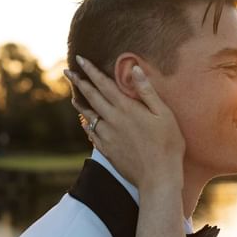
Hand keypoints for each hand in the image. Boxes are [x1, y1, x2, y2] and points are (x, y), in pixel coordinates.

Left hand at [65, 57, 184, 191]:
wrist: (158, 178)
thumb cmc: (168, 146)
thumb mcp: (164, 115)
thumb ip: (147, 91)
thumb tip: (134, 69)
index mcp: (126, 108)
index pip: (104, 84)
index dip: (91, 70)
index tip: (80, 59)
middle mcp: (113, 120)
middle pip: (91, 97)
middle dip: (79, 82)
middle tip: (68, 71)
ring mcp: (108, 136)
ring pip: (88, 116)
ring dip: (80, 104)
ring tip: (73, 96)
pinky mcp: (108, 151)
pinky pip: (92, 134)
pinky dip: (86, 125)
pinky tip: (85, 123)